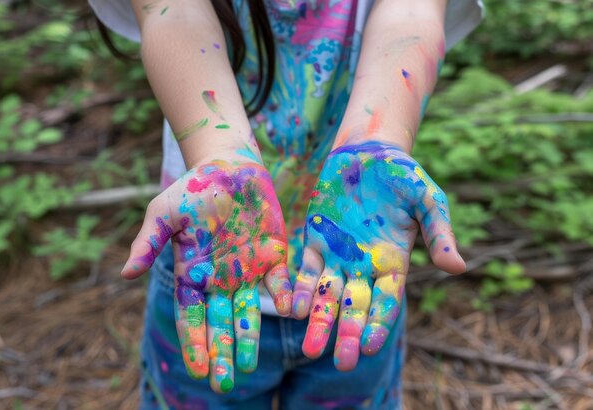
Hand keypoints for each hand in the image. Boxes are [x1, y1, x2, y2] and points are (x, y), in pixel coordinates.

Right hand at [122, 159, 291, 392]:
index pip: (192, 316)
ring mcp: (248, 271)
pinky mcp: (273, 257)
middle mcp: (220, 280)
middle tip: (224, 384)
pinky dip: (284, 298)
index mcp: (192, 274)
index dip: (195, 343)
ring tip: (249, 366)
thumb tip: (125, 273)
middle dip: (221, 353)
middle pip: (220, 324)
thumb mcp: (164, 213)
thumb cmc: (192, 190)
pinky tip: (289, 314)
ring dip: (248, 339)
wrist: (229, 167)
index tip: (198, 370)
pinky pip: (280, 283)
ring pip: (249, 313)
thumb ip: (148, 242)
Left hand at [291, 141, 464, 370]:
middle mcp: (363, 266)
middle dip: (348, 334)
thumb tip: (458, 269)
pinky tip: (293, 309)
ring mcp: (337, 255)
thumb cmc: (403, 175)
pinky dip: (300, 289)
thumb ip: (439, 233)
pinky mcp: (314, 239)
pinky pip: (305, 269)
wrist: (369, 150)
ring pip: (327, 295)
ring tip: (311, 349)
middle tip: (342, 363)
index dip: (379, 323)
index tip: (370, 346)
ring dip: (320, 322)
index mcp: (393, 262)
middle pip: (356, 307)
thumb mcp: (429, 200)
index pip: (387, 301)